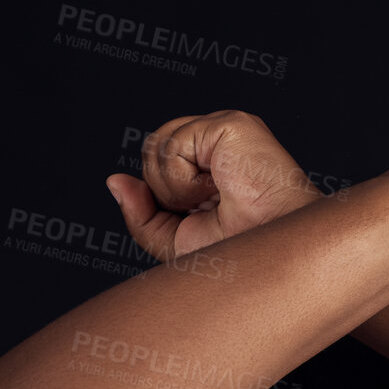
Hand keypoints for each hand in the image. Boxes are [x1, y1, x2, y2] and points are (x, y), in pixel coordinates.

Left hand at [105, 111, 322, 262]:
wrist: (274, 264)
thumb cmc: (242, 258)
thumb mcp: (176, 243)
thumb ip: (143, 215)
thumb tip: (114, 181)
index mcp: (212, 169)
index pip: (160, 166)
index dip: (159, 195)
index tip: (188, 218)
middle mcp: (218, 145)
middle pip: (152, 152)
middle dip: (165, 194)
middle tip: (206, 213)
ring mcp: (225, 130)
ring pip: (156, 146)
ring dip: (174, 189)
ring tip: (213, 201)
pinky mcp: (230, 124)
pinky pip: (172, 146)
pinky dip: (184, 181)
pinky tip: (217, 188)